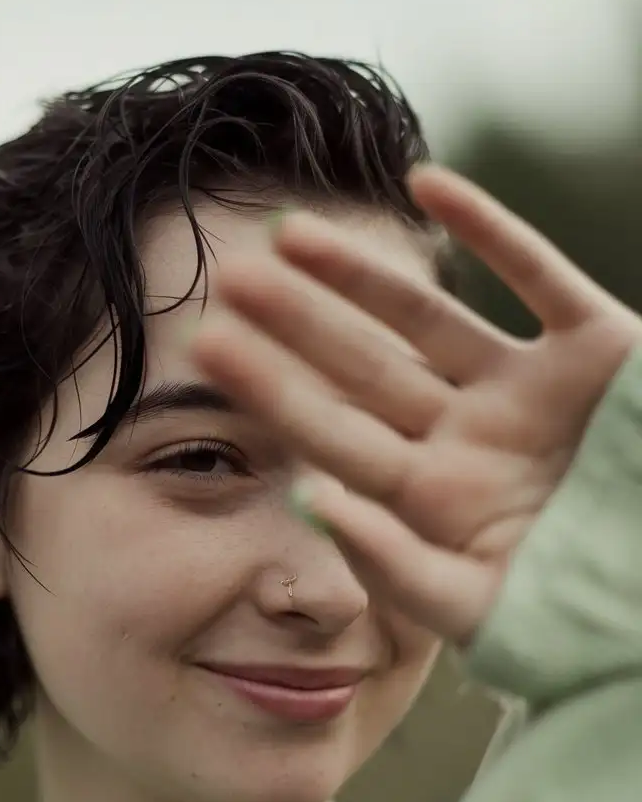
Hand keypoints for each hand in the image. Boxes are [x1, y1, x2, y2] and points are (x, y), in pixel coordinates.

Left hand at [186, 168, 641, 644]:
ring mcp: (527, 390)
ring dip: (363, 275)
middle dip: (298, 325)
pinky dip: (491, 230)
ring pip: (430, 317)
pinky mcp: (596, 349)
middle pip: (365, 368)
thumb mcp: (476, 608)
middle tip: (229, 279)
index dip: (271, 390)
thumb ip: (390, 563)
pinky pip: (537, 277)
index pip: (334, 432)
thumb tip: (306, 502)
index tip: (206, 348)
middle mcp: (468, 435)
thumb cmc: (579, 617)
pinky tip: (425, 184)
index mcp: (432, 495)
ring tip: (291, 233)